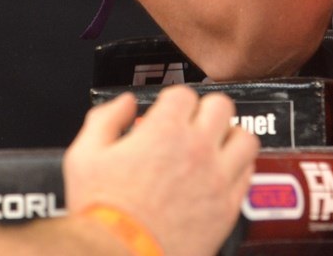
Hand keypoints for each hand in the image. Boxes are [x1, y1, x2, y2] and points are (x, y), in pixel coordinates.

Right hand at [63, 86, 259, 255]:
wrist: (121, 255)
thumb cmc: (103, 212)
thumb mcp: (84, 155)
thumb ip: (105, 118)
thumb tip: (124, 104)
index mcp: (164, 131)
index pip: (184, 93)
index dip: (173, 101)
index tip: (167, 112)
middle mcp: (197, 149)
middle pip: (221, 106)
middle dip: (205, 110)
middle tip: (192, 124)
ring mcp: (217, 179)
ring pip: (245, 138)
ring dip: (229, 137)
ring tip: (214, 145)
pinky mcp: (227, 207)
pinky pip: (248, 174)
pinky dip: (238, 168)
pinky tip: (220, 173)